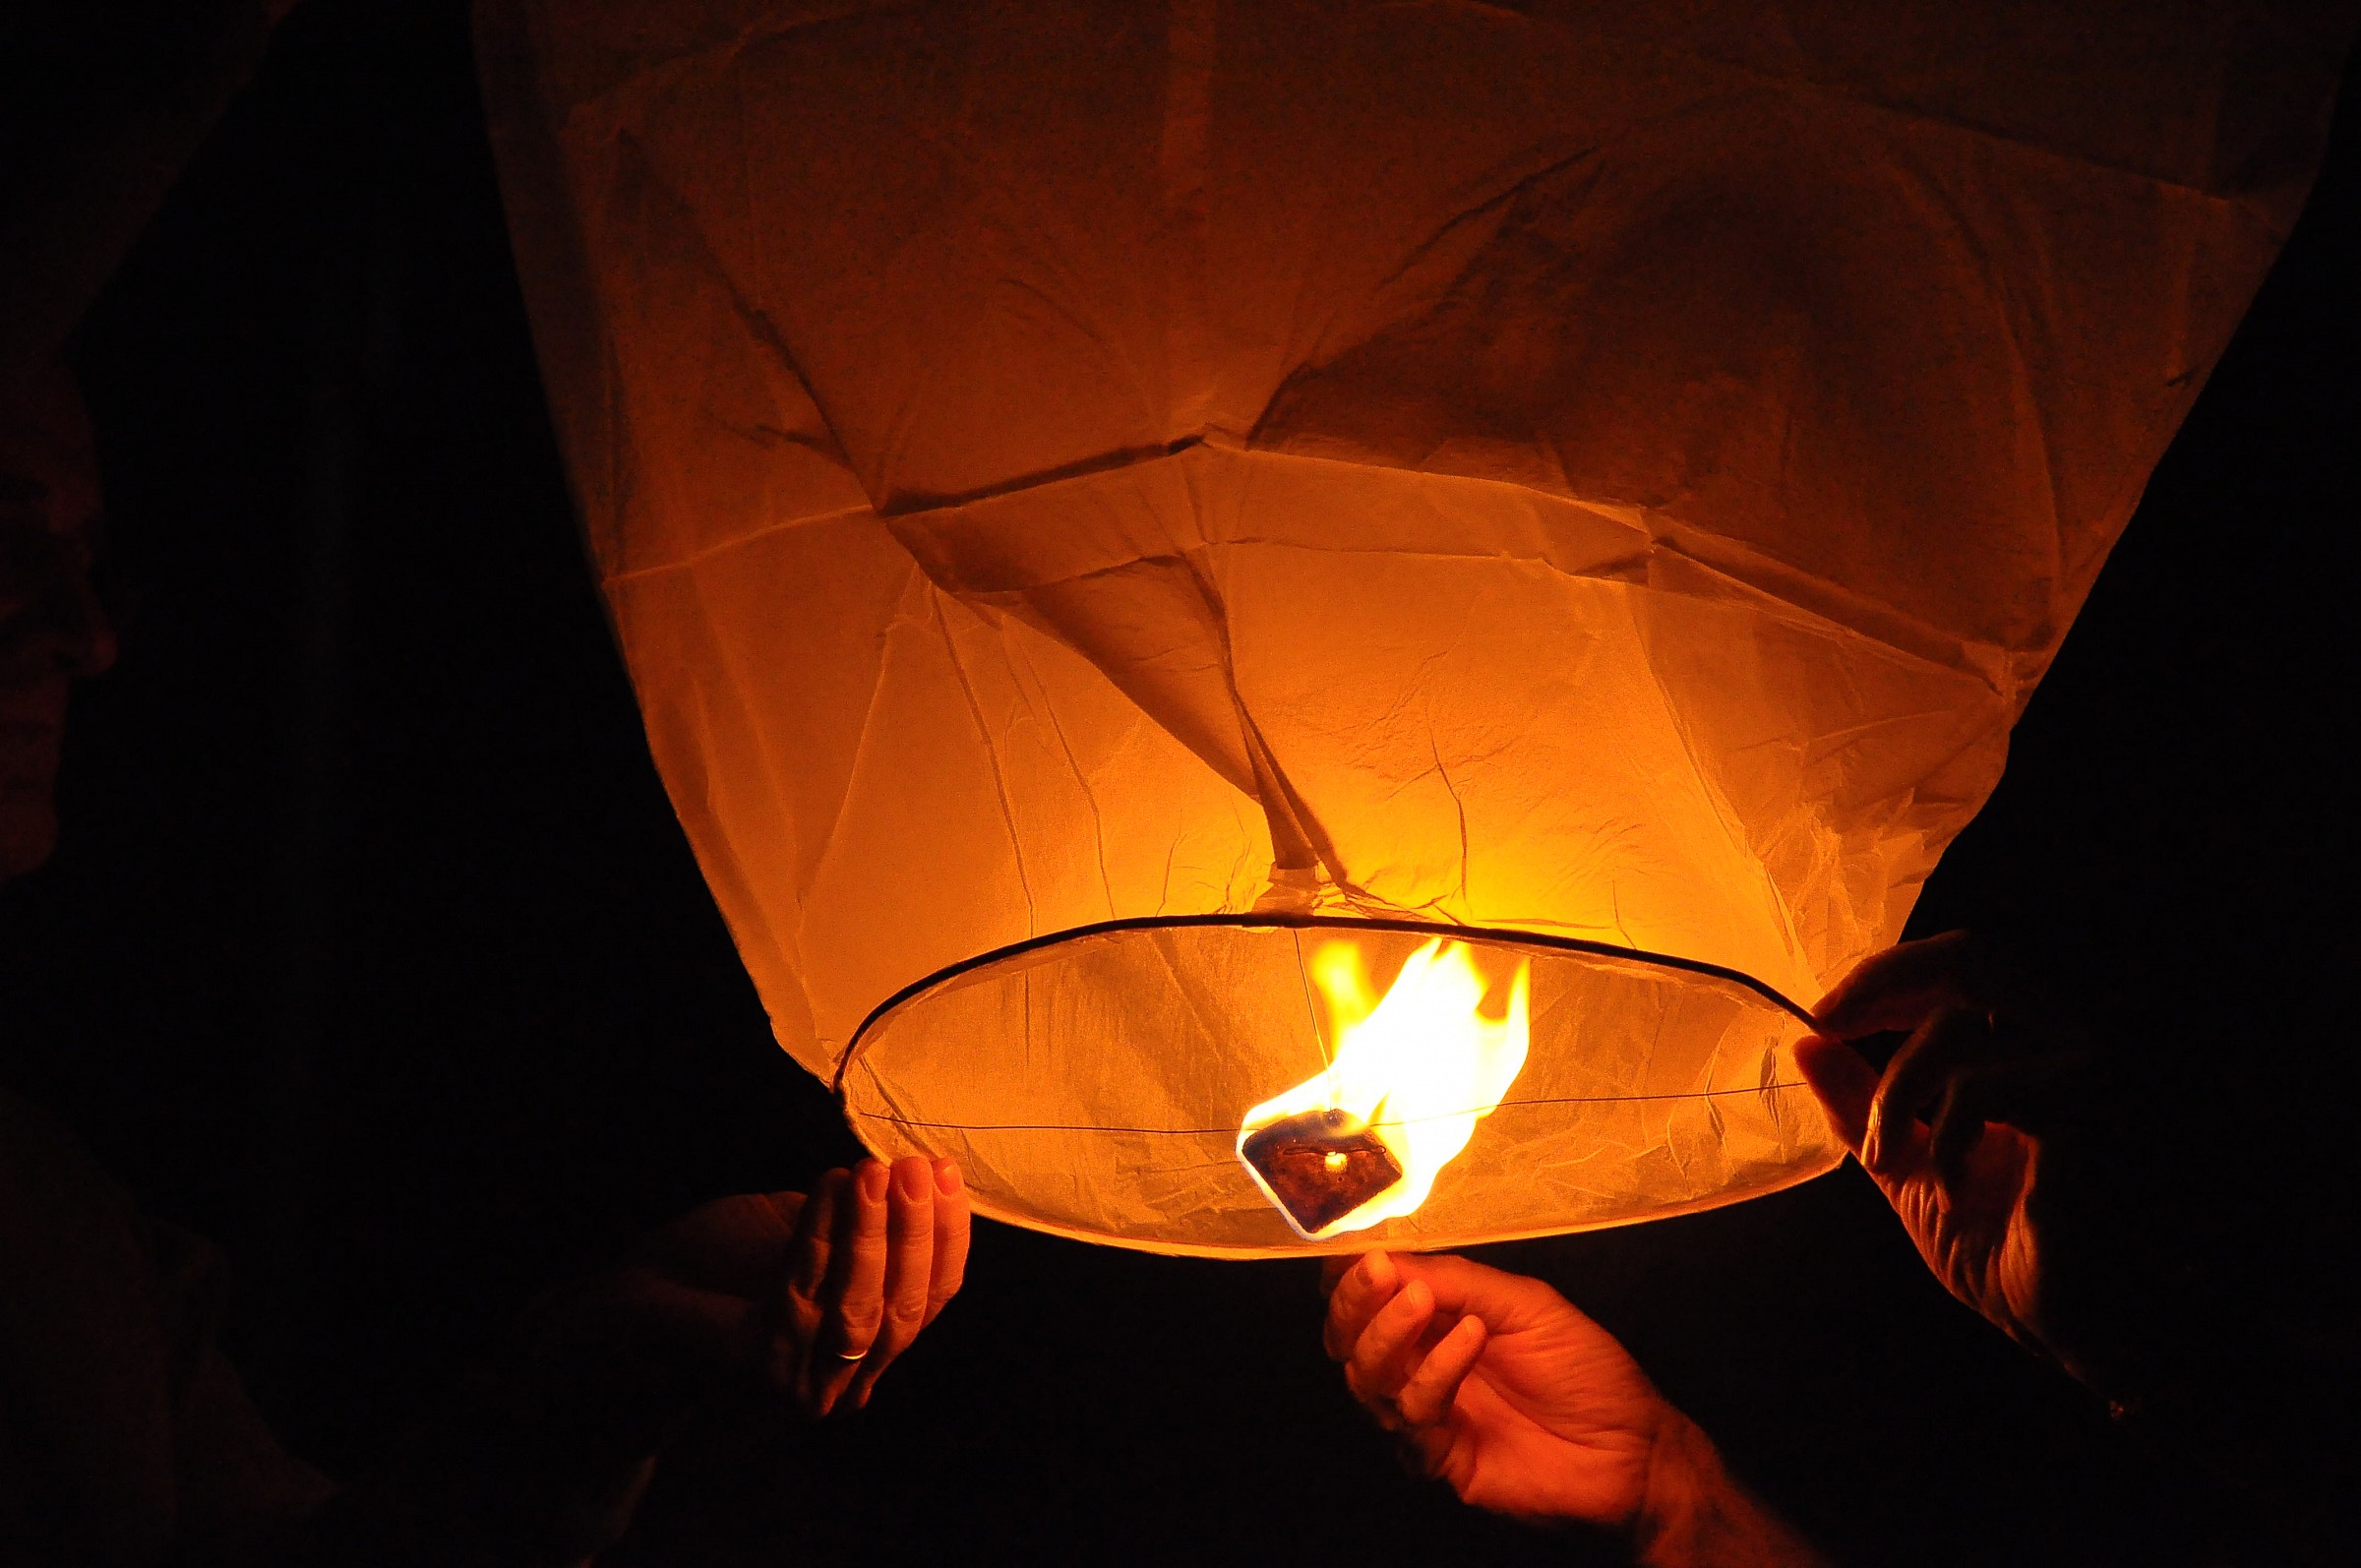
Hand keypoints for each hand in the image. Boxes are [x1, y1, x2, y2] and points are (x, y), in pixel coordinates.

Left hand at [537, 1156, 969, 1422]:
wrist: (607, 1315)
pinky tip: (833, 1185)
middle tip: (918, 1168)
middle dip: (918, 1233)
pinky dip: (824, 1235)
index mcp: (858, 1357)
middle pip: (905, 1311)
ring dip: (875, 1233)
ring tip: (878, 1172)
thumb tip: (894, 1178)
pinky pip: (805, 1295)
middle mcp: (838, 1385)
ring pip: (861, 1310)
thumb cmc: (701, 1269)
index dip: (946, 1239)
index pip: (929, 1304)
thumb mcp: (792, 1237)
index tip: (948, 1176)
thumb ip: (845, 1224)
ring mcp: (797, 1385)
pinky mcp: (752, 1367)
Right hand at [1322, 1249, 1667, 1526]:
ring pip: (1366, 1378)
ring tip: (1421, 1301)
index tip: (1354, 1251)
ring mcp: (1426, 1415)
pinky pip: (1412, 1416)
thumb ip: (1457, 1280)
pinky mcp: (1439, 1459)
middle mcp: (1420, 1367)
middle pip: (1350, 1339)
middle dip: (1353, 1302)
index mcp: (1436, 1323)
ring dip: (1388, 1332)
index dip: (1351, 1275)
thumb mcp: (1524, 1303)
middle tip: (1375, 1274)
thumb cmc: (1585, 1370)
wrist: (1632, 1448)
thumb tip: (1386, 1257)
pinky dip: (1433, 1373)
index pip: (1371, 1298)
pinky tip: (1469, 1341)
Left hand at [1795, 932, 2094, 1369]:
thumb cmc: (2010, 1254)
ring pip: (1959, 1025)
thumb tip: (1805, 1048)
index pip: (1966, 964)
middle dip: (1885, 981)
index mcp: (2033, 1050)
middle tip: (1831, 1024)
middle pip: (1973, 954)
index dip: (1890, 974)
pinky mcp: (2091, 1105)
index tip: (1827, 1017)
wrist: (2074, 1329)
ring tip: (1886, 1156)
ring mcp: (2089, 1068)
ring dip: (1896, 1091)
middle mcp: (2070, 1043)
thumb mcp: (1913, 1165)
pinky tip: (1953, 1189)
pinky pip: (1982, 1085)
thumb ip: (1865, 1104)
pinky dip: (1943, 1136)